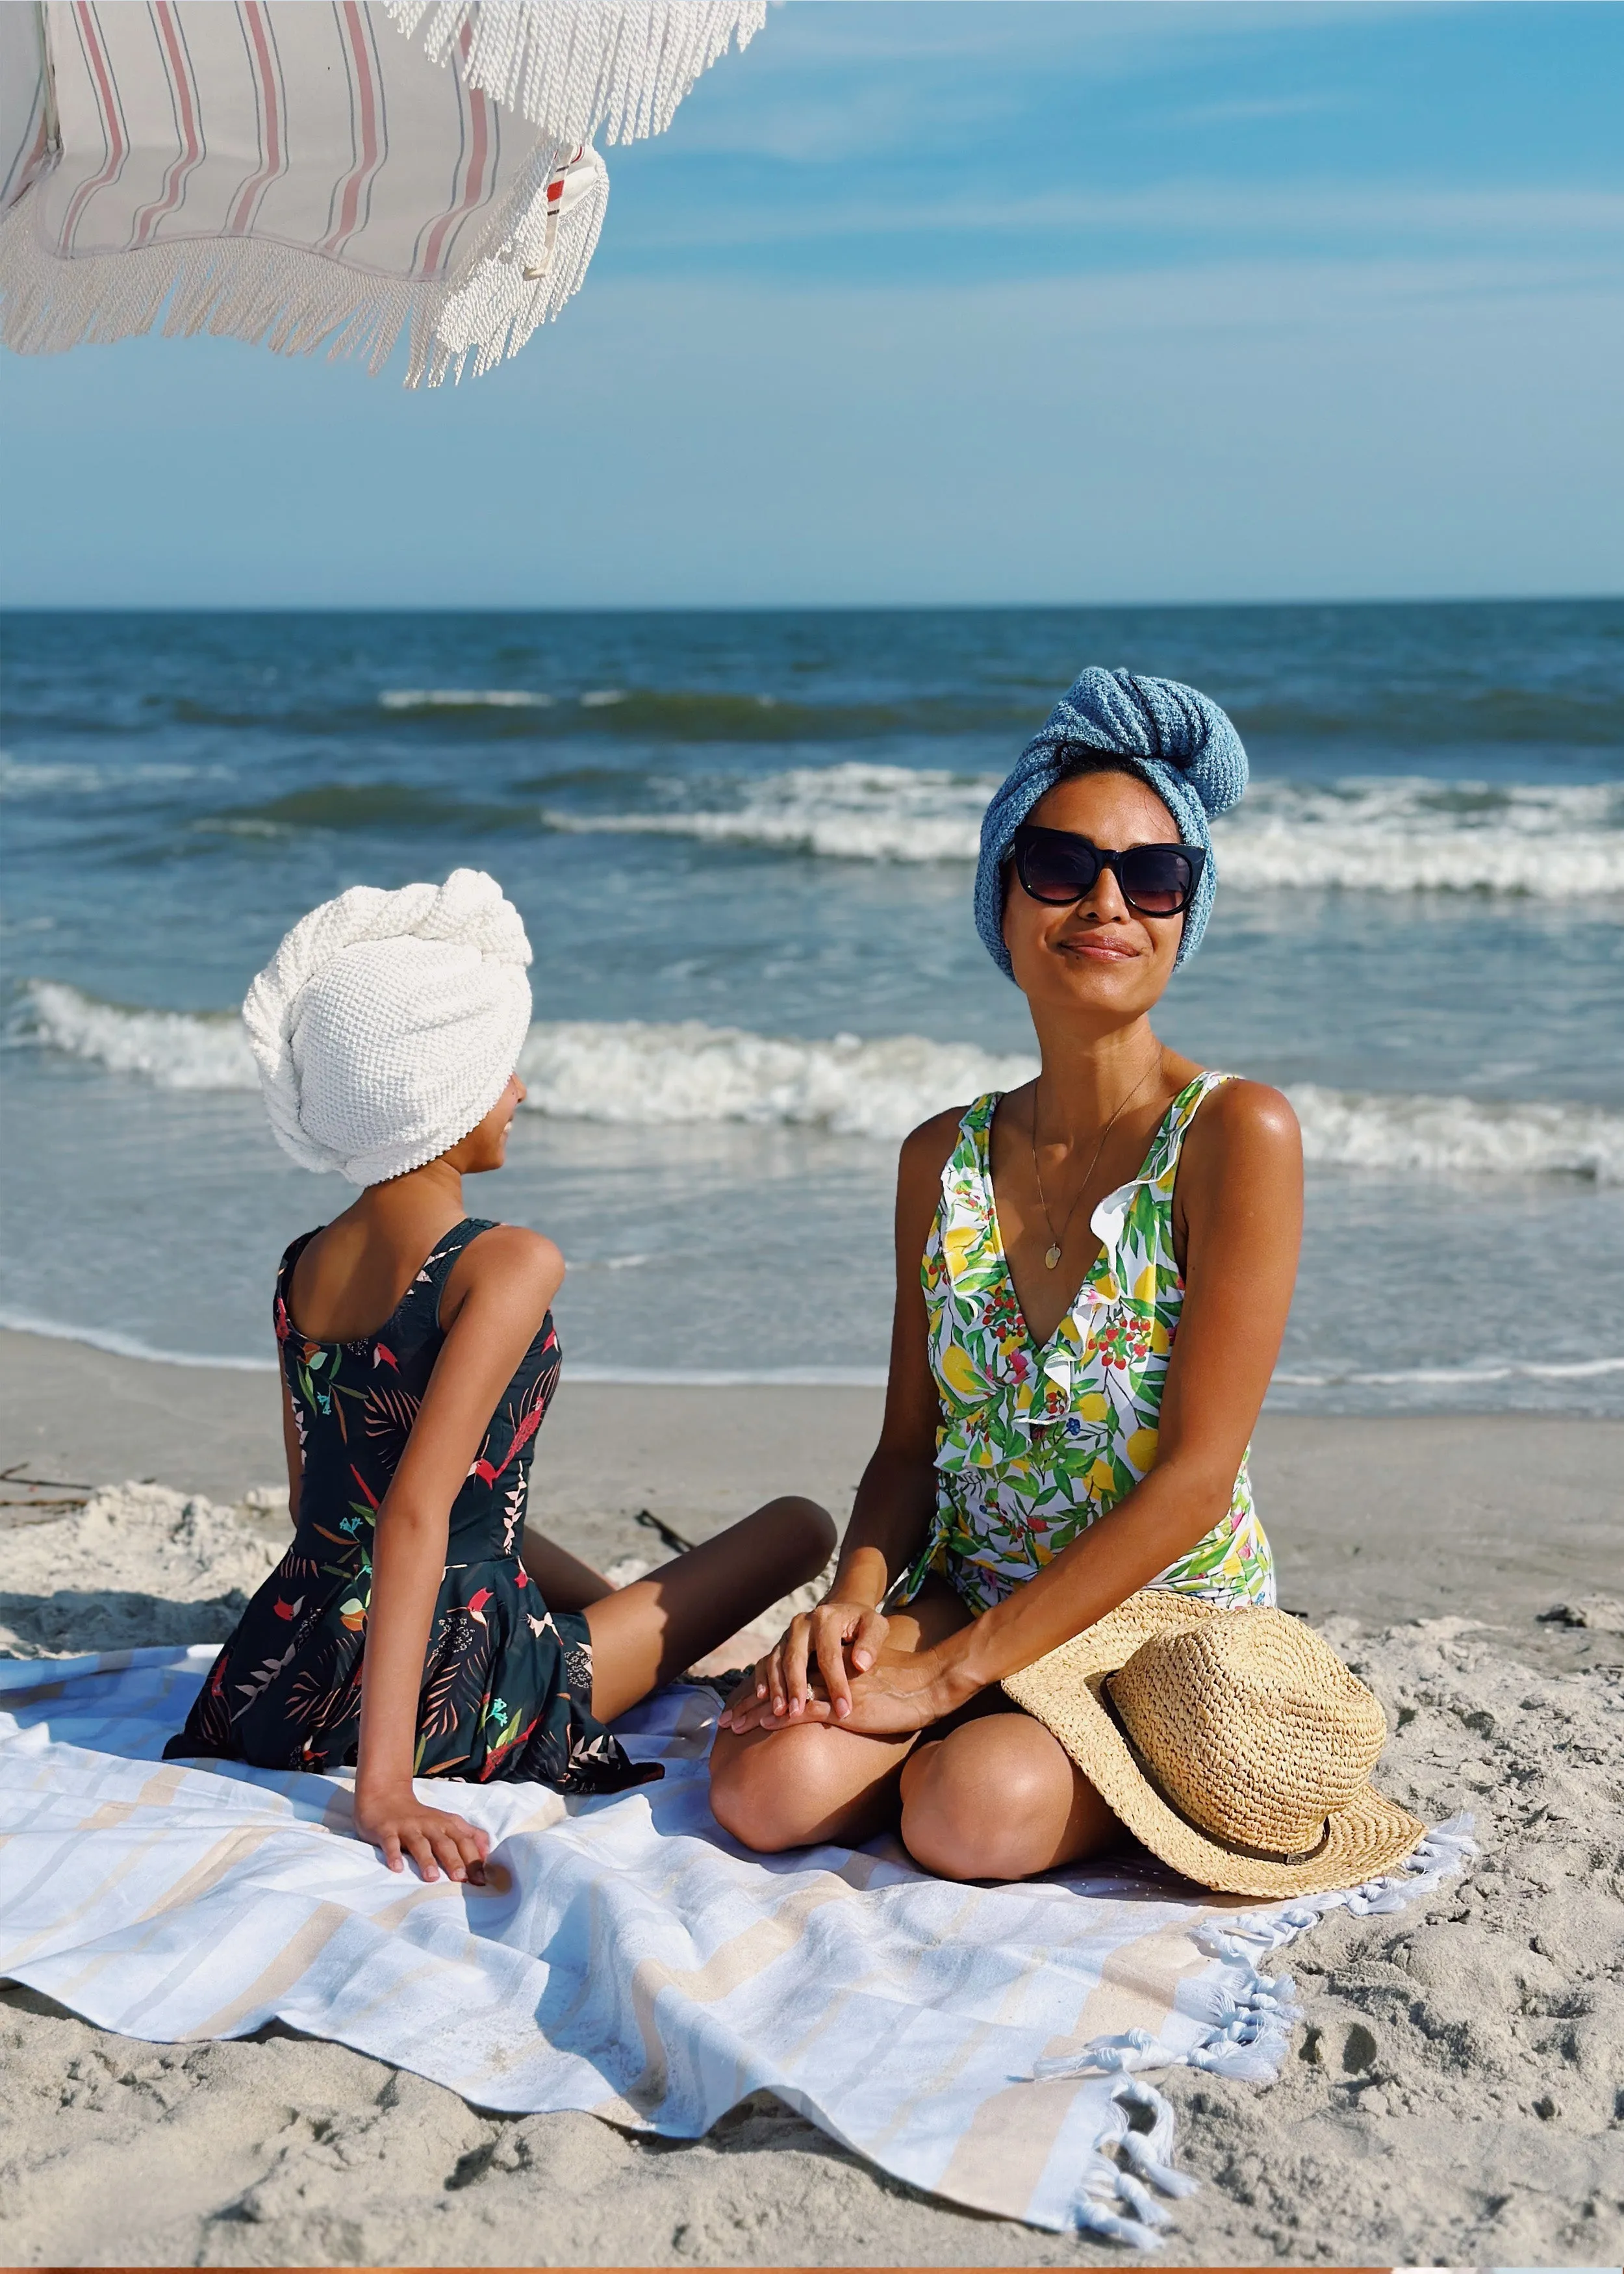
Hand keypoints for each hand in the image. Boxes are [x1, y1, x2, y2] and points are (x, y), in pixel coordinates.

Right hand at [354, 1783, 490, 1882]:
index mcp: (446, 1824)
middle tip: (461, 1879)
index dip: (474, 1859)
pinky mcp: (387, 1830)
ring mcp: (408, 1827)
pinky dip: (393, 1854)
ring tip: (432, 1878)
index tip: (482, 1879)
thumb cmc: (422, 1818)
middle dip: (454, 1860)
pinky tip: (397, 1868)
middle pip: (444, 1842)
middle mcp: (430, 1824)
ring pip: (419, 1843)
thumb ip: (469, 1835)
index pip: (464, 1840)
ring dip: (426, 1860)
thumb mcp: (447, 1822)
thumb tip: (488, 1853)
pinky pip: (390, 1842)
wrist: (387, 1796)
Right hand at [717, 1596, 888, 1729]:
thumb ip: (872, 1643)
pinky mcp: (779, 1645)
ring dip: (777, 1687)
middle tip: (797, 1713)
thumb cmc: (862, 1625)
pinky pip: (764, 1662)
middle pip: (795, 1657)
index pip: (830, 1655)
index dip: (836, 1684)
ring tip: (780, 1711)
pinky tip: (762, 1697)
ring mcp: (787, 1635)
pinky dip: (762, 1679)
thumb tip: (860, 1664)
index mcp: (826, 1618)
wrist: (842, 1611)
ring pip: (776, 1661)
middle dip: (796, 1687)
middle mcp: (802, 1624)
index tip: (844, 1710)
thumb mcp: (876, 1626)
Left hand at [720, 1642, 957, 1739]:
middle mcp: (826, 1674)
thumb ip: (845, 1693)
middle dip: (748, 1705)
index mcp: (829, 1669)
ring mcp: (833, 1689)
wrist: (926, 1685)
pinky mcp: (844, 1704)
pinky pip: (807, 1709)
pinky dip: (784, 1718)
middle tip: (723, 1721)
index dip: (761, 1693)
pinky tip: (766, 1726)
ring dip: (756, 1713)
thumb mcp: (867, 1686)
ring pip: (784, 1698)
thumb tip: (829, 1711)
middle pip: (776, 1687)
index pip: (786, 1678)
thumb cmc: (902, 1689)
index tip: (740, 1708)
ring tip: (732, 1726)